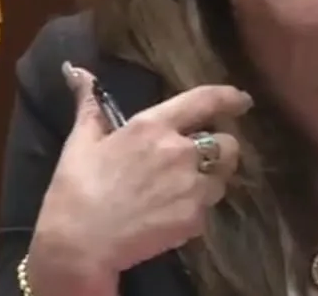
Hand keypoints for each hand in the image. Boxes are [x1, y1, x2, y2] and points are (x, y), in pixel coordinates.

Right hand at [26, 63, 252, 292]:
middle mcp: (180, 152)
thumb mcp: (81, 141)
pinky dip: (196, 210)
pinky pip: (208, 209)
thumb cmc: (75, 189)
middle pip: (228, 143)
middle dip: (221, 148)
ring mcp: (191, 187)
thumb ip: (89, 104)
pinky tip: (171, 215)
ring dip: (210, 180)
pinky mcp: (195, 219)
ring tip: (184, 189)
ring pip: (222, 178)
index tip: (242, 100)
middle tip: (201, 158)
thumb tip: (78, 70)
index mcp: (153, 126)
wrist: (79, 246)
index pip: (205, 100)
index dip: (230, 97)